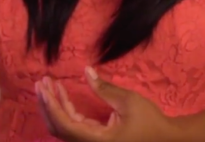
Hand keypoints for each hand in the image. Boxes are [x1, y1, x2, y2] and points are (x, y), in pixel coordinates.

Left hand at [37, 67, 183, 141]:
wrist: (163, 137)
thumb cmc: (149, 120)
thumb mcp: (128, 101)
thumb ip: (104, 88)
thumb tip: (86, 71)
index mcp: (98, 140)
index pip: (66, 125)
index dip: (53, 106)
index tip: (45, 87)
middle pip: (59, 128)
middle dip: (47, 105)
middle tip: (41, 82)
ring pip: (63, 127)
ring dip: (54, 106)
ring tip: (47, 85)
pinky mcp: (93, 138)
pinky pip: (72, 126)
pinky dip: (65, 110)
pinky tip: (61, 94)